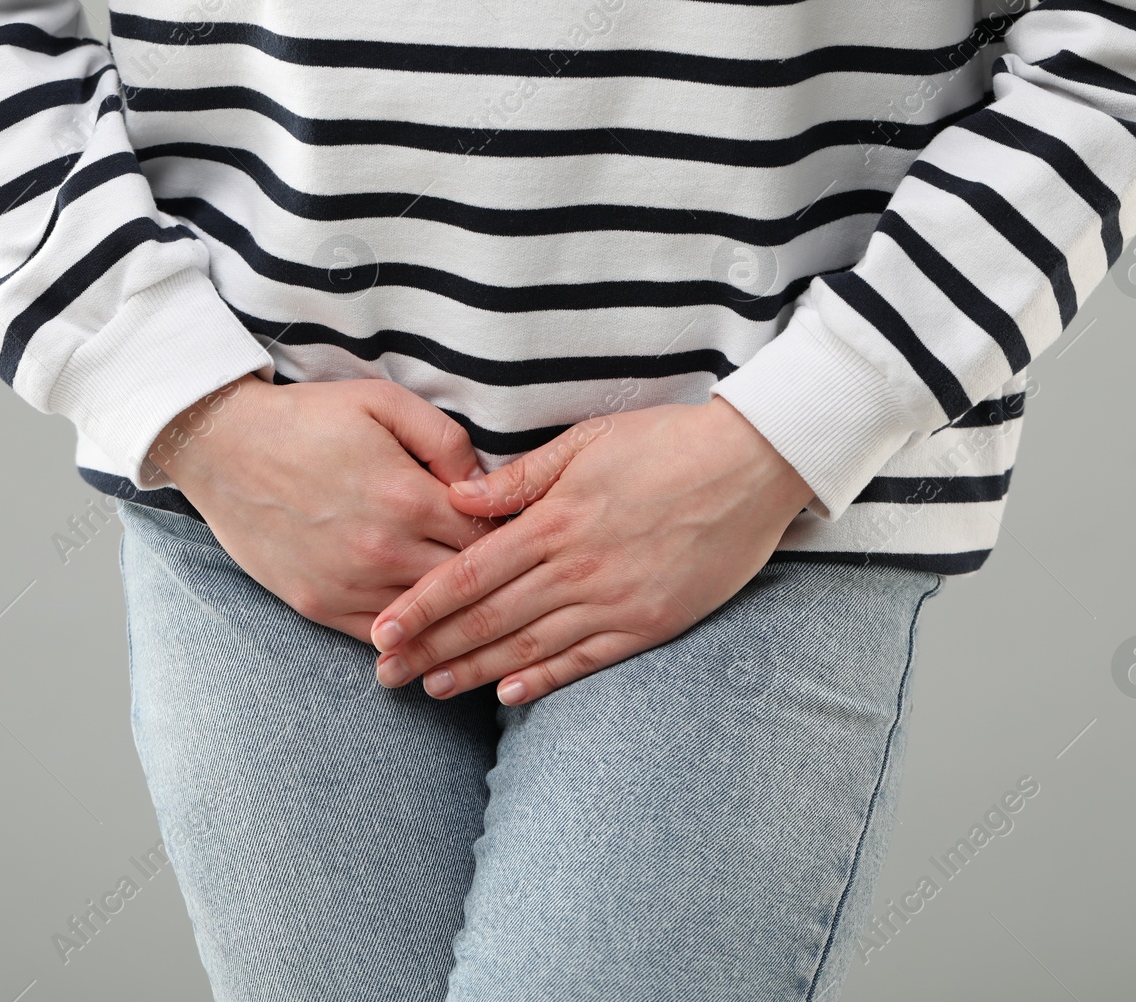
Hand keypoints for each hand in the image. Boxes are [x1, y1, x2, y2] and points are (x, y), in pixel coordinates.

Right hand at [153, 373, 498, 641]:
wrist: (223, 447)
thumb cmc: (309, 419)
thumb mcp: (386, 404)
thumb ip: (447, 441)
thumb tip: (486, 486)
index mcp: (408, 499)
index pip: (489, 541)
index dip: (510, 542)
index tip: (519, 541)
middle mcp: (382, 551)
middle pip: (465, 589)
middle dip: (490, 586)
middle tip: (509, 583)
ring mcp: (348, 585)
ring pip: (427, 623)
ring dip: (454, 620)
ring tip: (480, 615)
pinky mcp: (318, 606)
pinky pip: (381, 638)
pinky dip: (408, 638)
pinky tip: (428, 634)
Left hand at [367, 395, 814, 702]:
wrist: (753, 466)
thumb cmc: (668, 443)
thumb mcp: (587, 441)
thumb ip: (520, 478)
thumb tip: (458, 498)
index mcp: (554, 520)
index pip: (469, 573)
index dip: (421, 605)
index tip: (383, 629)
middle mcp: (576, 568)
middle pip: (487, 618)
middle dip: (431, 649)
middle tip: (386, 673)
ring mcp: (613, 601)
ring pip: (528, 647)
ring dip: (473, 671)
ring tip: (430, 689)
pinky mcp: (649, 623)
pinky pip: (586, 660)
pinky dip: (543, 681)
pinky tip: (508, 695)